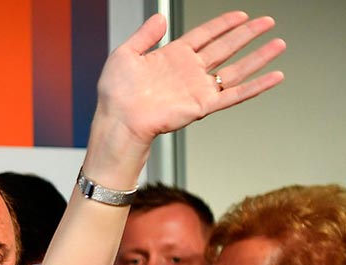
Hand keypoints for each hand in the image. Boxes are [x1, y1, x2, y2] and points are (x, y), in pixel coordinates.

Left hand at [99, 11, 283, 146]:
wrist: (118, 120)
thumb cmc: (115, 94)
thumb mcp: (125, 54)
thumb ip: (144, 35)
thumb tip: (159, 17)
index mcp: (171, 57)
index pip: (204, 35)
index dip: (223, 24)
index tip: (241, 15)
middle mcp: (187, 72)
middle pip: (225, 48)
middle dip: (247, 34)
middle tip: (267, 22)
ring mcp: (197, 88)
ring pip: (235, 69)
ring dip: (258, 58)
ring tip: (278, 44)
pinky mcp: (202, 105)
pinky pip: (234, 95)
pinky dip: (256, 86)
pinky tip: (273, 77)